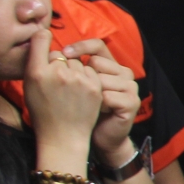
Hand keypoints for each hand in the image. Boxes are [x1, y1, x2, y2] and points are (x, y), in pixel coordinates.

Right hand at [22, 29, 102, 160]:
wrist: (63, 135)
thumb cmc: (43, 112)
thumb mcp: (30, 87)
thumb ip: (36, 65)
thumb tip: (42, 38)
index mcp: (36, 73)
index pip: (40, 39)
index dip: (42, 37)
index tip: (44, 36)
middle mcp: (57, 73)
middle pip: (60, 54)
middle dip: (59, 64)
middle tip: (57, 84)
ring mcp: (77, 79)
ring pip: (76, 62)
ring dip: (74, 71)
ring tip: (69, 90)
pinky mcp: (93, 86)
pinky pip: (90, 70)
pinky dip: (87, 78)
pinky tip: (81, 92)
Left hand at [62, 40, 140, 161]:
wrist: (97, 137)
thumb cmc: (81, 110)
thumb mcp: (75, 85)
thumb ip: (71, 67)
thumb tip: (52, 49)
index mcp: (111, 66)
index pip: (98, 45)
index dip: (81, 47)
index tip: (64, 54)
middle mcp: (124, 73)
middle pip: (97, 62)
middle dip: (81, 77)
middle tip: (79, 95)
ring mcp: (130, 87)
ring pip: (100, 79)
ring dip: (88, 94)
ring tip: (87, 105)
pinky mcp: (131, 102)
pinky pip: (106, 96)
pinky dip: (97, 106)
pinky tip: (96, 112)